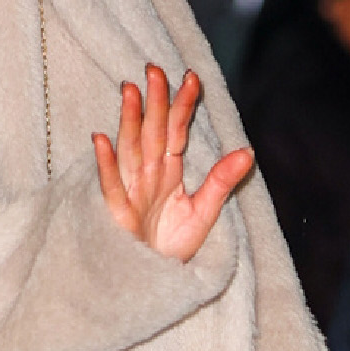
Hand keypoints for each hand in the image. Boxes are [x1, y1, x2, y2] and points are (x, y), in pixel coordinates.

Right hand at [93, 63, 252, 261]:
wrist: (153, 281)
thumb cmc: (172, 246)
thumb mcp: (204, 213)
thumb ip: (221, 181)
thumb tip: (249, 151)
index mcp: (168, 172)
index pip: (176, 131)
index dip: (183, 105)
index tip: (192, 78)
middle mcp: (148, 176)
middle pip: (151, 132)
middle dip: (153, 101)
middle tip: (155, 69)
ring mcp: (131, 192)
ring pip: (130, 150)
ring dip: (128, 121)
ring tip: (129, 91)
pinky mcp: (117, 214)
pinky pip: (111, 186)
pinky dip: (107, 165)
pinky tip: (101, 141)